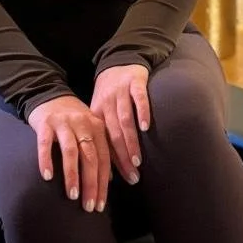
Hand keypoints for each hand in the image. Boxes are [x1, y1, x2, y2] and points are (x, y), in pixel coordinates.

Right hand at [28, 95, 110, 213]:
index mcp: (97, 127)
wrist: (48, 94)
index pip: (104, 159)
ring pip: (71, 151)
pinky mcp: (45, 124)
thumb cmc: (71, 120)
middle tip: (90, 206)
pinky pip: (45, 144)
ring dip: (73, 175)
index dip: (104, 183)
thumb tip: (110, 178)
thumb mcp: (89, 130)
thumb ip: (100, 150)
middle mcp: (83, 124)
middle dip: (91, 183)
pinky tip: (47, 176)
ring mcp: (64, 123)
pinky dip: (46, 160)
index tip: (102, 205)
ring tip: (73, 195)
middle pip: (90, 157)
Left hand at [90, 64, 149, 184]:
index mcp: (96, 113)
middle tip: (132, 176)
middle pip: (113, 135)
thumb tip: (110, 170)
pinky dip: (142, 112)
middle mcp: (107, 103)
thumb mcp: (102, 112)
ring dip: (131, 142)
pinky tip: (146, 127)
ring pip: (124, 120)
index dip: (109, 163)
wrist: (118, 60)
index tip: (119, 181)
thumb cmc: (110, 93)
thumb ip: (104, 136)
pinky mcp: (135, 82)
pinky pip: (138, 98)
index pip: (102, 142)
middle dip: (122, 158)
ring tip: (137, 161)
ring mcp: (121, 92)